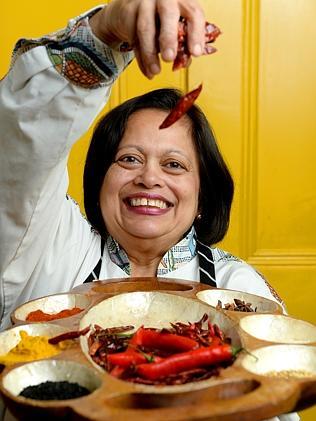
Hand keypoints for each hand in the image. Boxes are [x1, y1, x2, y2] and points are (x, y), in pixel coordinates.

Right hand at [89, 0, 205, 78]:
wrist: (132, 8)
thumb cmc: (160, 18)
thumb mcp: (177, 26)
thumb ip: (184, 42)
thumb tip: (186, 62)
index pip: (193, 13)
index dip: (196, 34)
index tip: (195, 53)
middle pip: (168, 14)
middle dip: (169, 38)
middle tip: (169, 58)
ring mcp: (144, 2)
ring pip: (146, 28)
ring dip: (150, 53)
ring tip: (156, 70)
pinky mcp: (129, 12)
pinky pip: (134, 38)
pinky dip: (141, 58)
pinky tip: (147, 70)